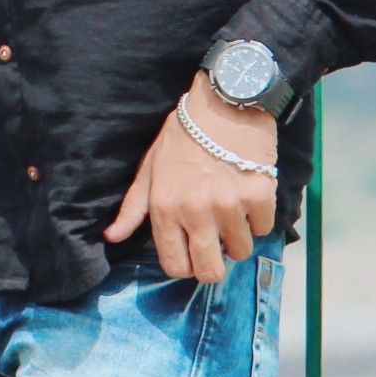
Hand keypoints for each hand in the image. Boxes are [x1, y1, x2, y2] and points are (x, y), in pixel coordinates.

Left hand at [103, 70, 278, 281]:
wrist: (223, 104)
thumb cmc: (182, 136)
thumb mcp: (149, 169)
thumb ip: (133, 207)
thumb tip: (111, 237)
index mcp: (165, 208)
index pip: (175, 266)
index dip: (185, 265)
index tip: (191, 252)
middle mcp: (195, 212)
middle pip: (210, 271)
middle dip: (213, 264)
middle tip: (215, 242)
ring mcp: (229, 206)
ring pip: (241, 251)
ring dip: (237, 236)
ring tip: (230, 209)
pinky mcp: (259, 196)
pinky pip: (263, 228)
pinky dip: (258, 217)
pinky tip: (247, 194)